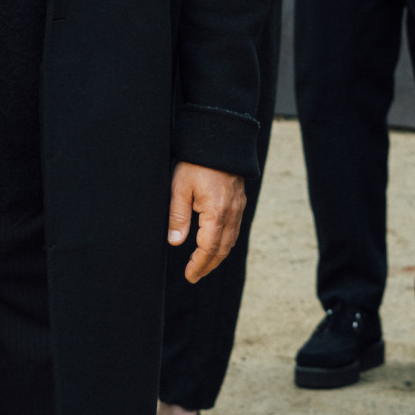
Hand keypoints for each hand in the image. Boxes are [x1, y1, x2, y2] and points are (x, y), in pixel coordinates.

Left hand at [167, 162, 245, 283]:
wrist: (220, 139)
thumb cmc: (197, 162)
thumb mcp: (180, 187)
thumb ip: (178, 216)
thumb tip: (175, 242)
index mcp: (217, 213)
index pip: (209, 248)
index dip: (199, 264)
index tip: (189, 275)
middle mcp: (232, 213)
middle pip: (223, 248)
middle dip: (209, 265)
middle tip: (194, 275)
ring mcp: (238, 206)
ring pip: (231, 239)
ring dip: (218, 255)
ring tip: (204, 264)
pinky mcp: (239, 200)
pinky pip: (235, 228)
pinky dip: (225, 241)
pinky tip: (216, 242)